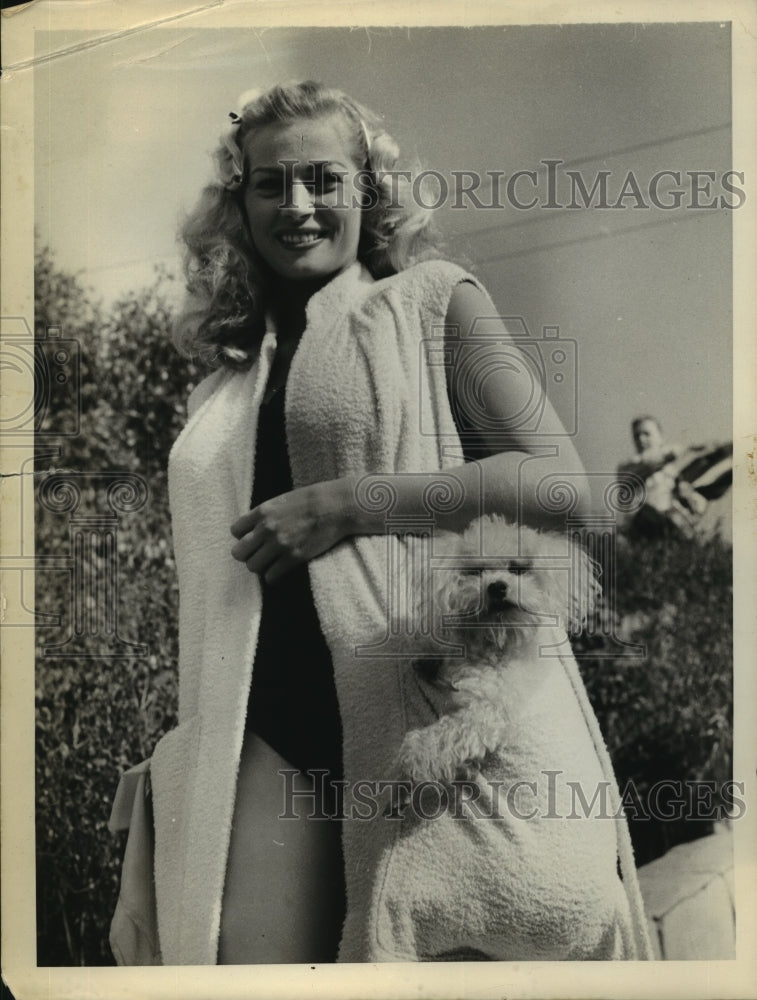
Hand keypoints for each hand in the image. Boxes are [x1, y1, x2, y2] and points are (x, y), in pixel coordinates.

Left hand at [230, 479, 353, 582]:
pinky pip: (271, 576)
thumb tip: (255, 528)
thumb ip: (266, 514)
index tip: (252, 539)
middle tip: (257, 555)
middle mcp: (267, 529)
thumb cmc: (312, 500)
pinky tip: (278, 571)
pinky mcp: (294, 557)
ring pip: (253, 566)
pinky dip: (272, 576)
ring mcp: (280, 544)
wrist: (335, 506)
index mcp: (263, 512)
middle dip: (246, 555)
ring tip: (269, 564)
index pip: (235, 531)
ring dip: (259, 567)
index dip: (242, 537)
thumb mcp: (282, 500)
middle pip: (239, 553)